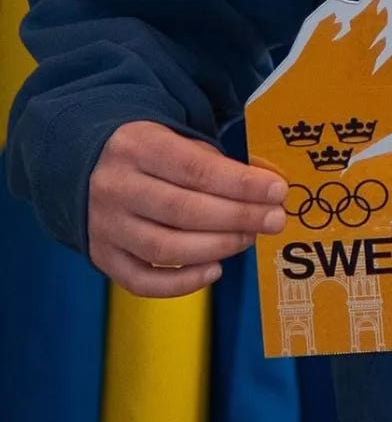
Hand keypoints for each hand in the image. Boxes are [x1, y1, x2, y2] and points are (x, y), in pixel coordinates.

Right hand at [88, 120, 287, 297]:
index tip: (277, 191)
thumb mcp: (175, 138)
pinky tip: (215, 269)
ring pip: (165, 248)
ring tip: (249, 239)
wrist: (85, 165)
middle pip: (184, 211)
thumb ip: (214, 162)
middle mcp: (115, 187)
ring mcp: (105, 226)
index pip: (196, 170)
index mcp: (137, 146)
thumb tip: (263, 191)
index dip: (240, 184)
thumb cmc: (150, 152)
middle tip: (273, 220)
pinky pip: (142, 282)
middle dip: (237, 217)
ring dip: (216, 248)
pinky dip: (181, 283)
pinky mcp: (102, 257)